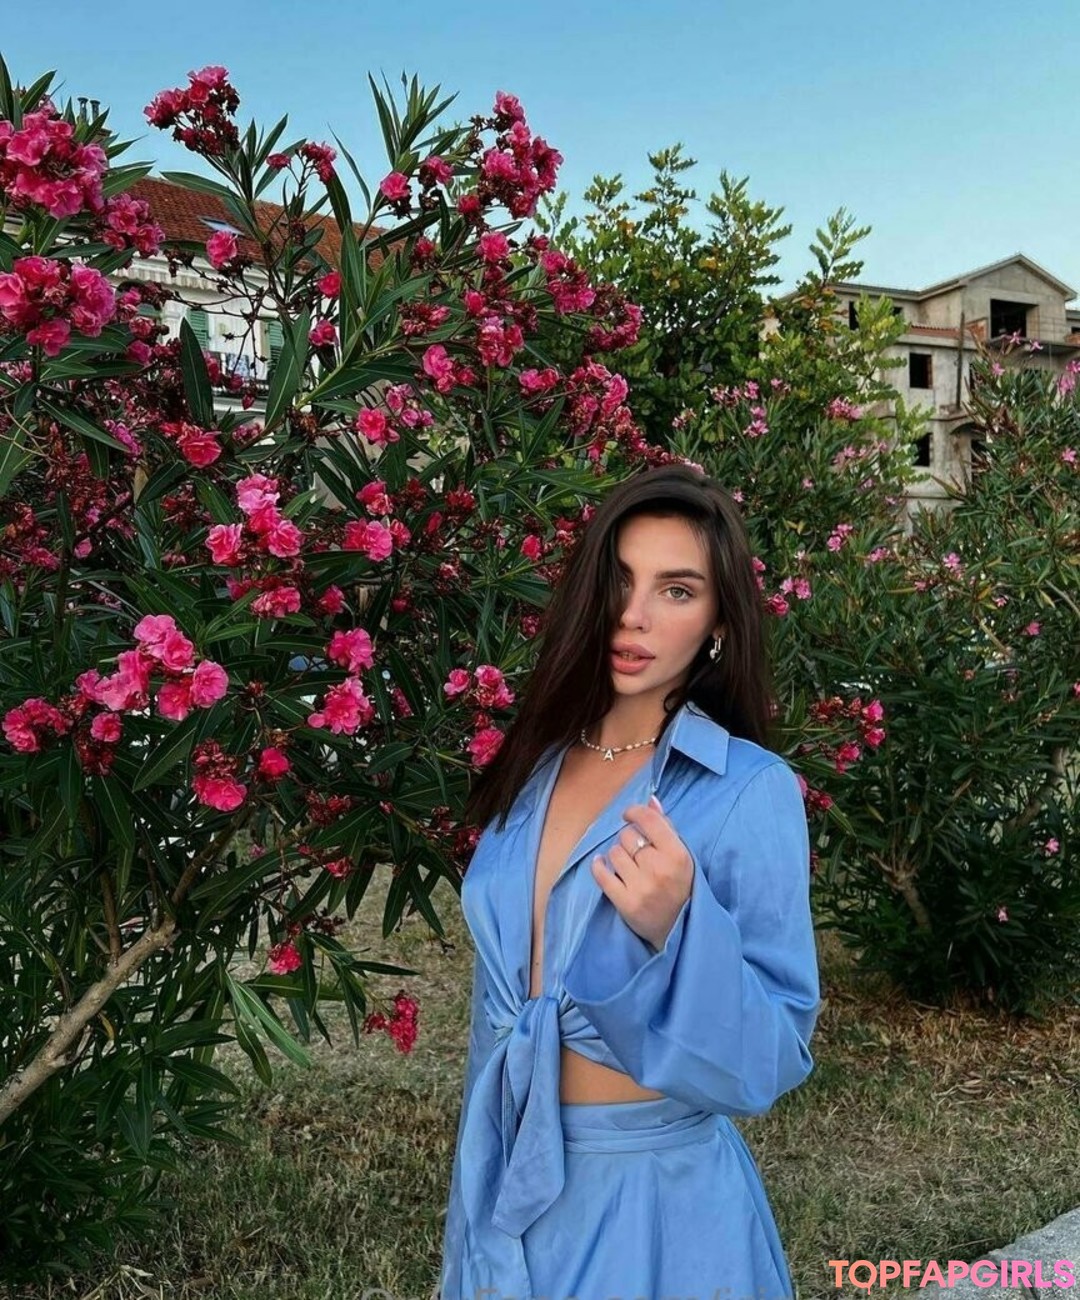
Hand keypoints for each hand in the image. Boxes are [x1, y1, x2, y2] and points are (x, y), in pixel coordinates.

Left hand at [591, 794, 692, 951]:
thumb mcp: (682, 856)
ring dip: (617, 854)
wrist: (679, 929)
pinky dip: (599, 866)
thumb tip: (650, 799)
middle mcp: (659, 869)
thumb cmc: (680, 886)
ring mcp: (641, 887)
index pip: (649, 820)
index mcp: (677, 855)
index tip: (629, 815)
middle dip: (628, 838)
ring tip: (627, 863)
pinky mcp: (625, 903)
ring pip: (614, 852)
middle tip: (635, 850)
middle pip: (628, 835)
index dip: (634, 812)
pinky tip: (603, 864)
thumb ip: (666, 827)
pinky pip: (601, 874)